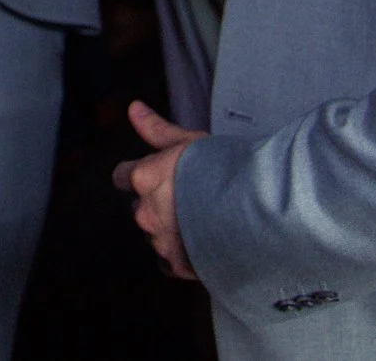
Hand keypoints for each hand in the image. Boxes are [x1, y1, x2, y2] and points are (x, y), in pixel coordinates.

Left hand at [112, 100, 205, 280]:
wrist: (253, 208)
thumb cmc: (222, 170)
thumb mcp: (188, 142)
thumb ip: (156, 130)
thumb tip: (133, 109)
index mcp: (144, 179)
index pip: (122, 176)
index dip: (138, 175)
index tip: (155, 176)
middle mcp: (146, 213)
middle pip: (139, 208)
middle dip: (156, 205)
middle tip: (186, 198)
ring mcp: (160, 242)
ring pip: (155, 235)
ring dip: (169, 230)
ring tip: (201, 222)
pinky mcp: (179, 266)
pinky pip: (169, 262)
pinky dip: (181, 255)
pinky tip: (200, 245)